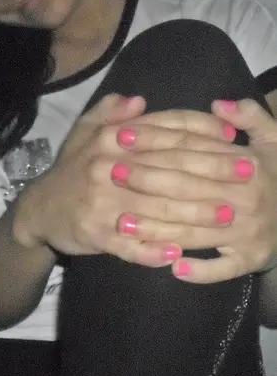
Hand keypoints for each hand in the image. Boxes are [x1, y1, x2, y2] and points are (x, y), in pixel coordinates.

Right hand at [14, 95, 233, 267]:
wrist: (39, 208)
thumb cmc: (73, 167)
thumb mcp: (84, 130)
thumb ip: (109, 110)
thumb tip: (139, 101)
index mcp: (110, 138)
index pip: (163, 131)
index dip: (200, 130)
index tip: (233, 135)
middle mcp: (107, 166)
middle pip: (169, 168)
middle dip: (212, 171)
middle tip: (248, 175)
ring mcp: (101, 202)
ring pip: (156, 208)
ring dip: (195, 214)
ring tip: (228, 217)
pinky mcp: (94, 233)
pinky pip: (130, 245)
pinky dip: (154, 250)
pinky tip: (179, 253)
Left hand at [116, 99, 276, 282]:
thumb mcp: (275, 137)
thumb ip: (251, 115)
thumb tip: (218, 104)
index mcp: (247, 164)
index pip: (192, 151)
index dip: (155, 141)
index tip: (123, 136)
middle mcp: (246, 198)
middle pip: (187, 189)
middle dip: (147, 181)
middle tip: (114, 174)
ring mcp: (248, 232)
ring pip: (196, 231)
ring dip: (158, 229)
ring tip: (123, 223)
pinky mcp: (252, 259)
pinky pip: (222, 268)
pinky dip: (199, 270)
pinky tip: (171, 268)